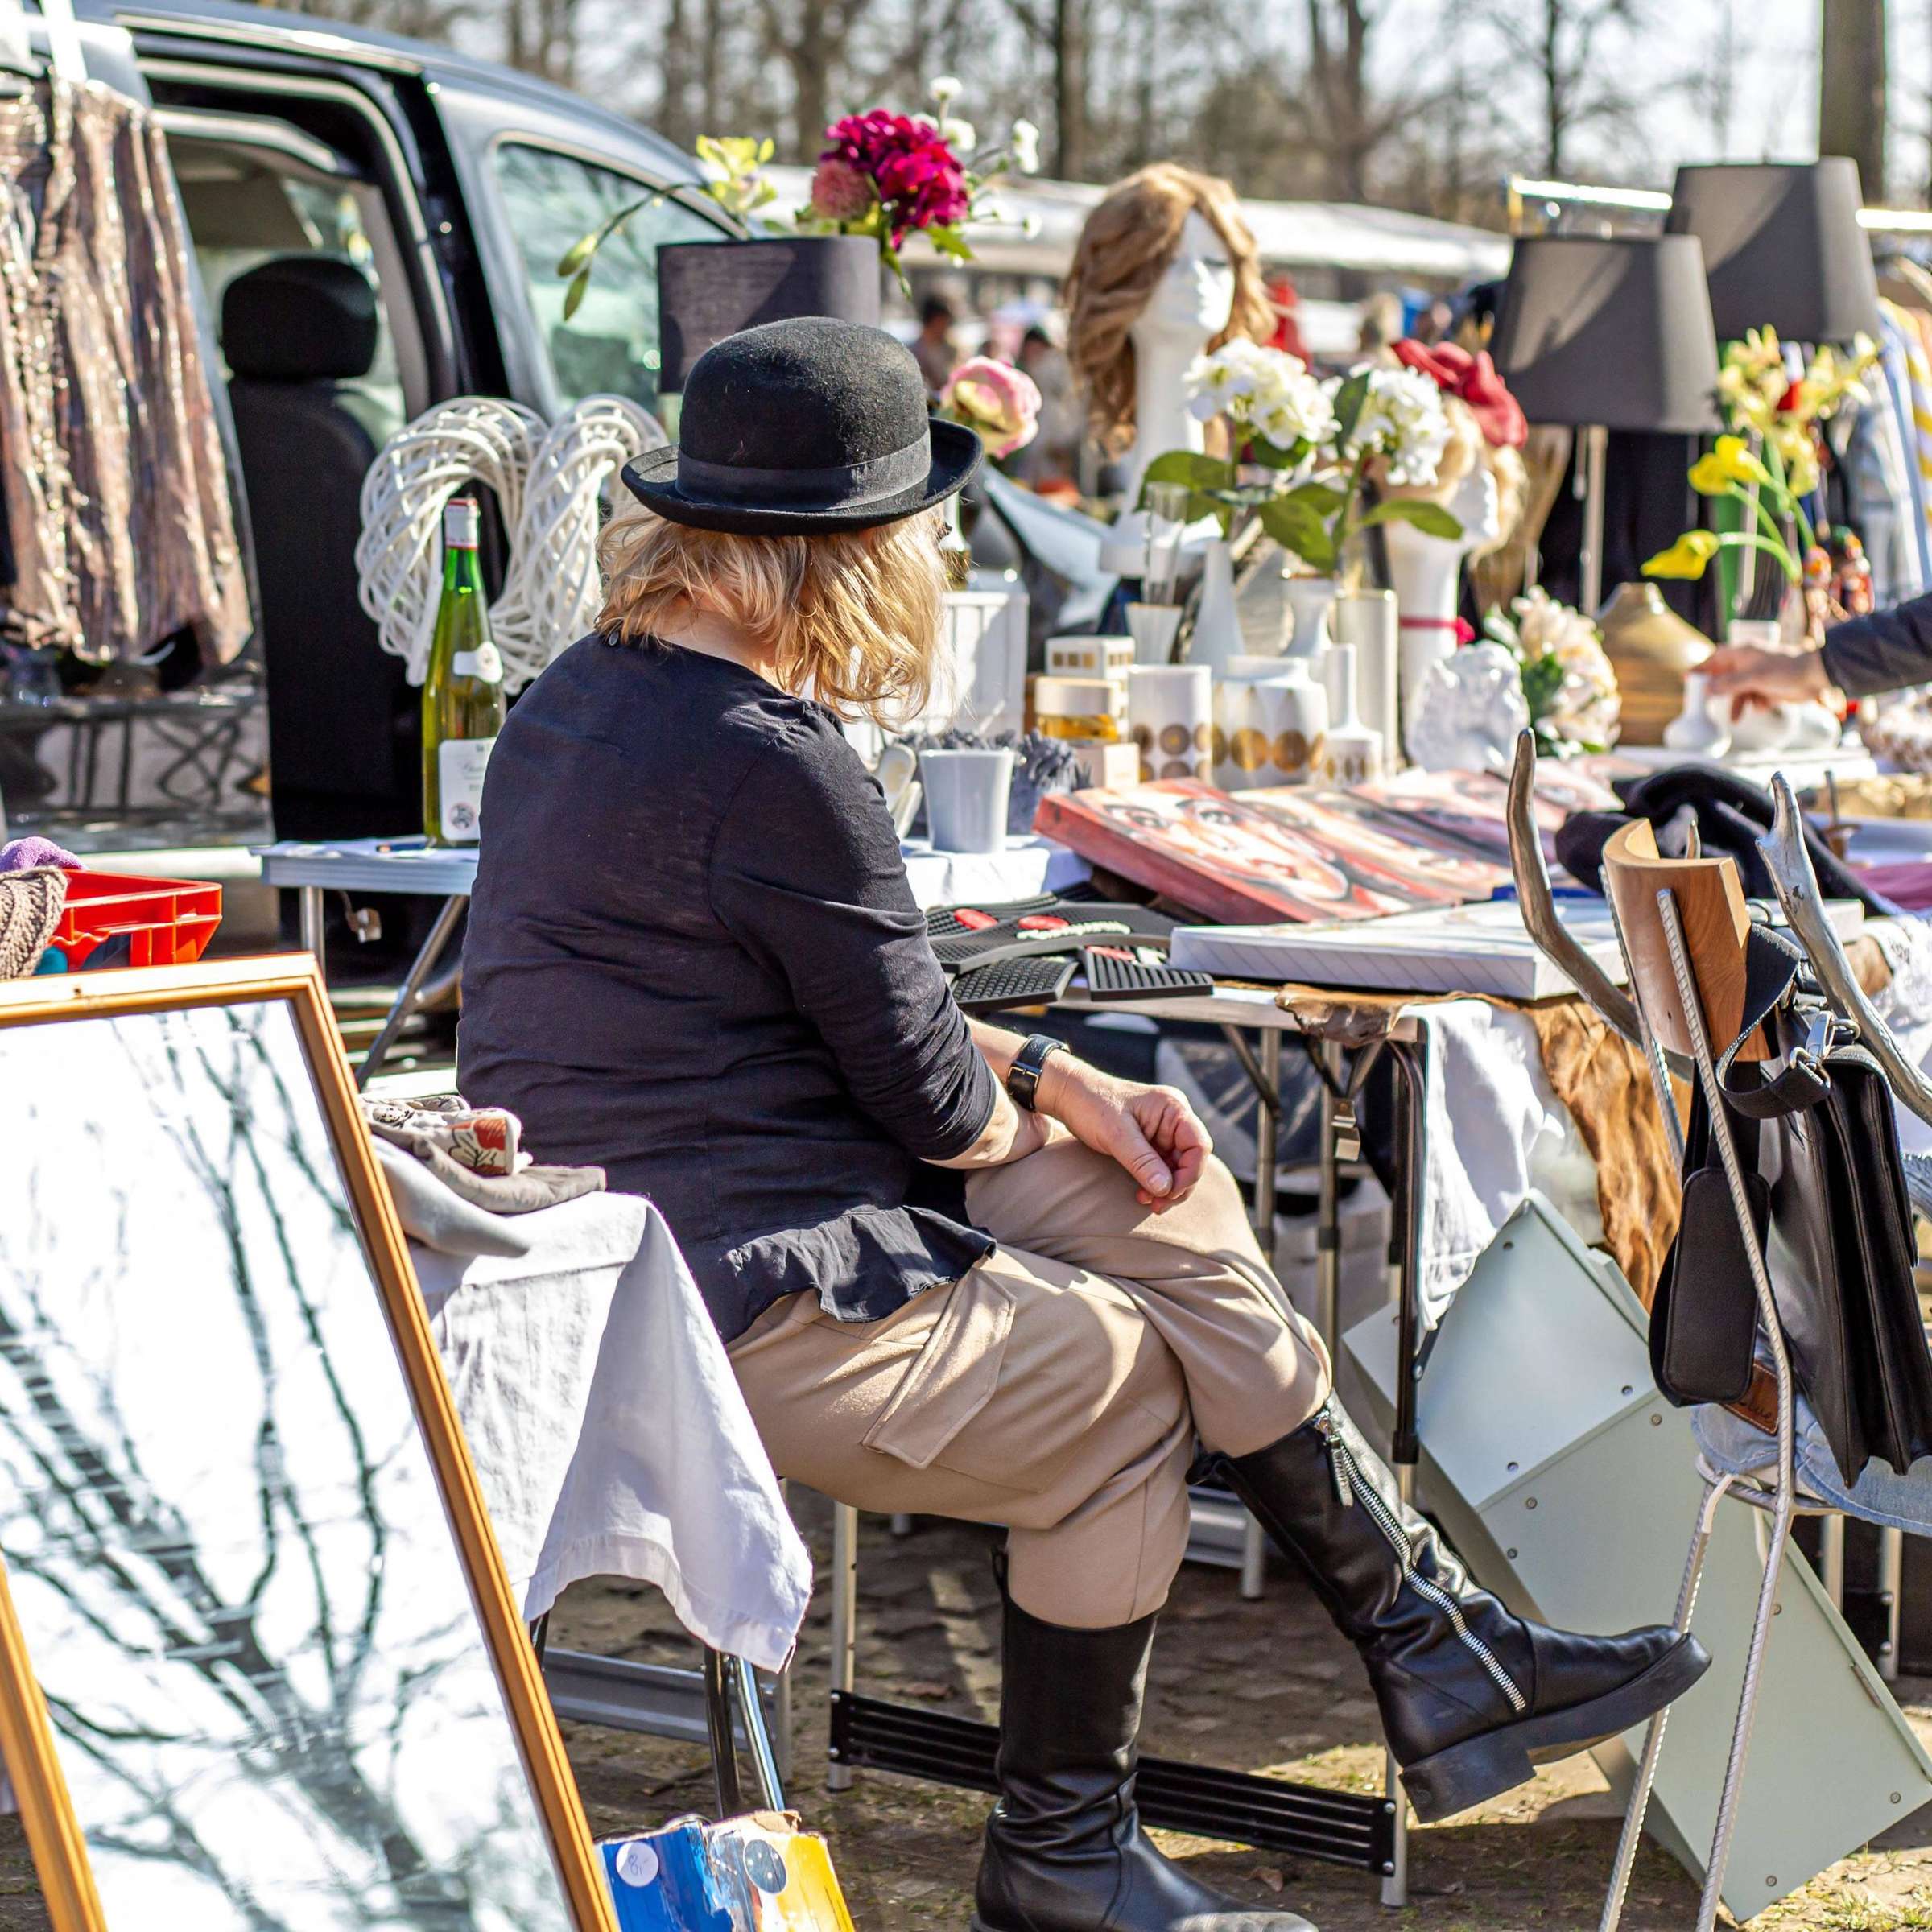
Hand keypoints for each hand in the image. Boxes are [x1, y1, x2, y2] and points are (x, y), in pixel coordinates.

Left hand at [1036, 1056, 1211, 1211]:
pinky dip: (1155, 1183)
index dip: (1190, 1173)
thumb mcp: (1116, 1134)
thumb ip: (1142, 1161)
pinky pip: (1162, 1167)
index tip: (1169, 1192)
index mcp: (1173, 1108)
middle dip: (1177, 1185)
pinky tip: (1142, 1194)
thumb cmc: (1092, 1105)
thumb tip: (1166, 1189)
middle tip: (1157, 1205)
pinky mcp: (1151, 1142)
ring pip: (1178, 1167)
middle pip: (1191, 1159)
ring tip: (1148, 1203)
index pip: (1199, 1145)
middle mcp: (1173, 1118)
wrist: (1070, 1096)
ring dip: (1166, 1188)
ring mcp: (1163, 1130)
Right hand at [1703, 643, 1831, 719]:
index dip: (1702, 668)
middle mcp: (1748, 663)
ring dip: (1738, 705)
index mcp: (1743, 653)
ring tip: (1736, 719)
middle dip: (1720, 692)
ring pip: (1739, 692)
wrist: (1816, 677)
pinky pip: (1753, 699)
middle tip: (1708, 702)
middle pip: (1725, 678)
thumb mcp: (1753, 677)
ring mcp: (1758, 676)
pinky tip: (1764, 706)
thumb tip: (1707, 688)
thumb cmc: (1786, 670)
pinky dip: (1756, 704)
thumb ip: (1729, 684)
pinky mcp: (1768, 687)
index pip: (1715, 658)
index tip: (1689, 679)